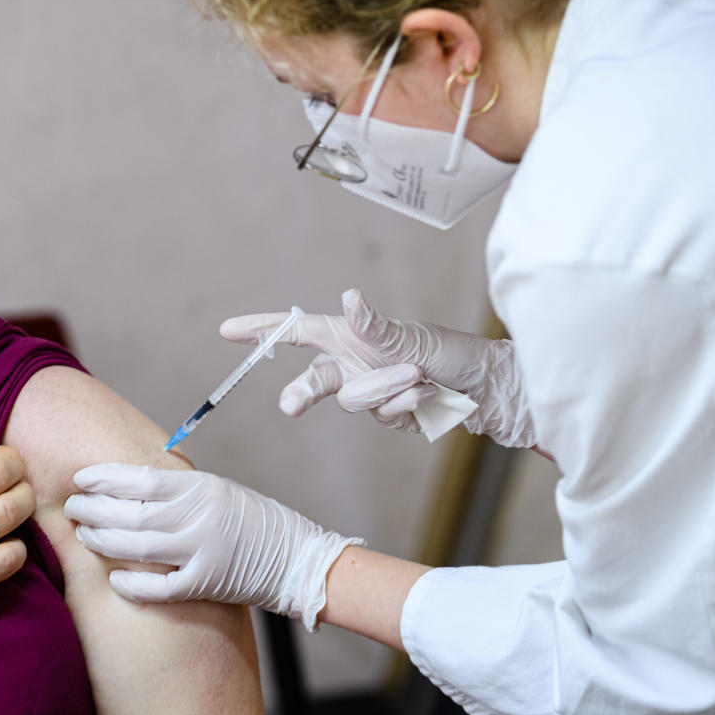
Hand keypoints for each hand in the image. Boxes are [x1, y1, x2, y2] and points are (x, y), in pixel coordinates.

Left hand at [64, 464, 361, 630]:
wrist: (298, 557)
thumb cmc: (253, 520)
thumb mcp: (218, 491)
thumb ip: (178, 489)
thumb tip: (125, 484)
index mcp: (202, 487)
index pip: (141, 479)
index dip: (105, 479)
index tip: (82, 480)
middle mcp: (201, 517)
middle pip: (132, 513)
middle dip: (94, 510)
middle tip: (72, 507)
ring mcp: (204, 552)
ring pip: (139, 547)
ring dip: (104, 542)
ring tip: (83, 535)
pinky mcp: (208, 584)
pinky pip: (162, 587)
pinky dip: (135, 584)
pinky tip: (114, 580)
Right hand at [221, 289, 535, 447]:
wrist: (485, 389)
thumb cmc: (450, 351)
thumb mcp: (411, 337)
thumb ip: (375, 327)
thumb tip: (348, 300)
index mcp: (351, 335)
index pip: (297, 332)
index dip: (263, 332)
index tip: (229, 332)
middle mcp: (353, 363)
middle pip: (311, 380)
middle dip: (300, 393)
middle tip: (289, 407)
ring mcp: (367, 391)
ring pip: (352, 401)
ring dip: (385, 389)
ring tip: (418, 377)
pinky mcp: (385, 415)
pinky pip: (381, 414)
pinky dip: (405, 403)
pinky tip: (427, 395)